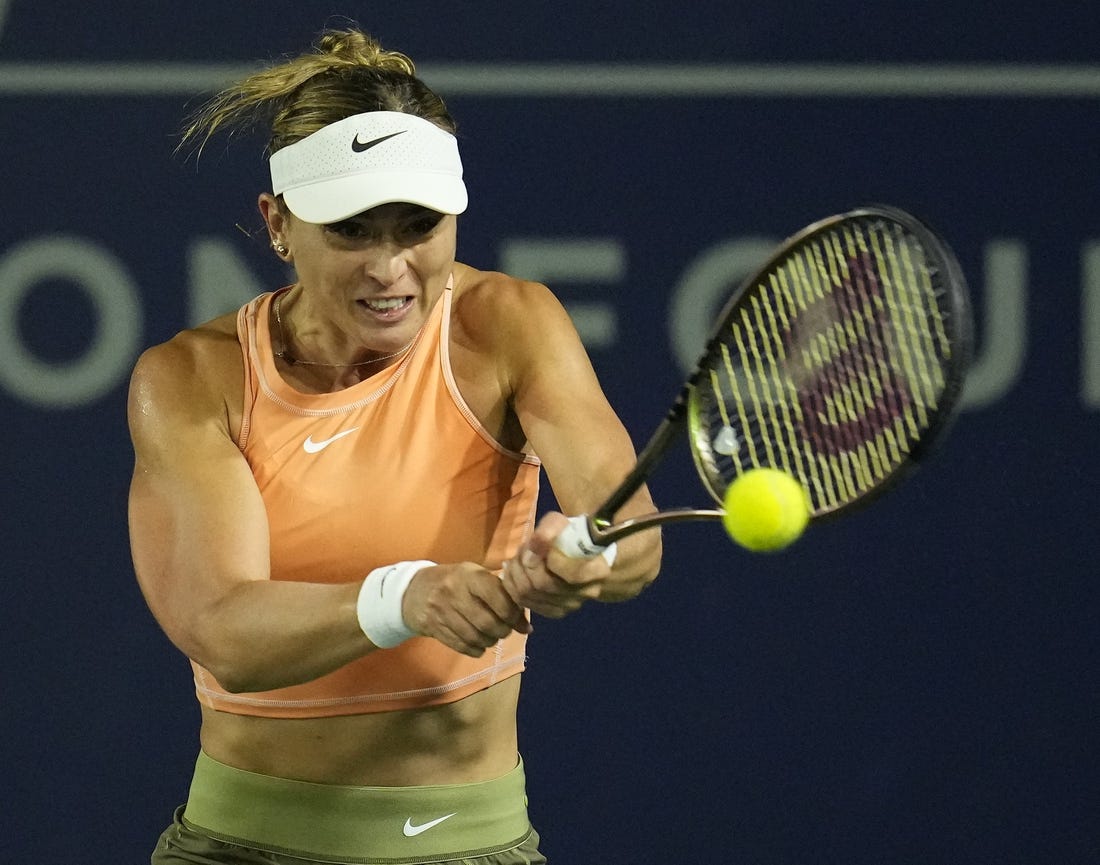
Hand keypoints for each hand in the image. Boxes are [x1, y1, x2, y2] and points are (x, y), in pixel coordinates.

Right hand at [402, 563, 530, 656]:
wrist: (413, 590)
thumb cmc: (453, 581)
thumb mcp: (473, 575)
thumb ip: (498, 591)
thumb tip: (524, 618)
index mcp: (469, 575)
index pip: (497, 596)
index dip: (513, 613)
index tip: (520, 621)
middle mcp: (454, 592)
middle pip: (487, 622)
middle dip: (503, 631)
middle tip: (506, 630)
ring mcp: (442, 612)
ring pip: (475, 637)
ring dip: (490, 641)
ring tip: (493, 636)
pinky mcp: (434, 629)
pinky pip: (462, 646)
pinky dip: (476, 649)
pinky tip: (480, 644)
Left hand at [501, 512, 612, 618]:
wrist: (573, 552)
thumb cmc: (568, 535)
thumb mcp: (560, 523)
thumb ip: (548, 530)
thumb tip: (533, 545)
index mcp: (598, 570)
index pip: (571, 574)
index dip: (548, 560)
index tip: (535, 544)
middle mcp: (587, 593)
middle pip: (544, 585)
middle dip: (525, 564)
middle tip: (522, 549)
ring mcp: (570, 606)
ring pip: (530, 594)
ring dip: (516, 572)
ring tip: (518, 558)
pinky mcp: (555, 612)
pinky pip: (524, 602)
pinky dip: (513, 585)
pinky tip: (515, 571)